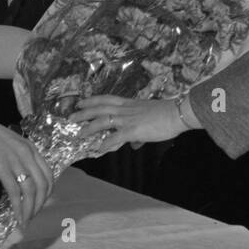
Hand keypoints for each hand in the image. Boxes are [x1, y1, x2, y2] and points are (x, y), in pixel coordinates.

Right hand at [0, 116, 53, 237]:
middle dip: (39, 204)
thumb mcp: (8, 144)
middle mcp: (27, 154)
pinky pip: (14, 191)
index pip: (48, 174)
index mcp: (30, 148)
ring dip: (29, 209)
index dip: (46, 193)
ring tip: (24, 221)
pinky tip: (16, 216)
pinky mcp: (0, 166)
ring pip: (30, 190)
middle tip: (32, 216)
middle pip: (43, 185)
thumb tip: (16, 177)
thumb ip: (16, 158)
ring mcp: (14, 160)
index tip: (39, 203)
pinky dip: (17, 207)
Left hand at [72, 95, 188, 152]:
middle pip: (100, 108)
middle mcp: (126, 109)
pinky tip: (99, 149)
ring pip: (103, 121)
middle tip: (71, 117)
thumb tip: (134, 144)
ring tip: (79, 133)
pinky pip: (115, 137)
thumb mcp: (149, 118)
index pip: (106, 99)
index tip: (81, 102)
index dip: (92, 100)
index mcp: (129, 104)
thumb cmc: (166, 114)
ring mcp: (128, 119)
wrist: (177, 113)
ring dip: (89, 127)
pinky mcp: (134, 130)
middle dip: (84, 112)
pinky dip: (106, 143)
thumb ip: (138, 132)